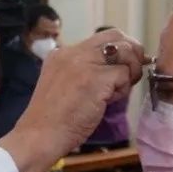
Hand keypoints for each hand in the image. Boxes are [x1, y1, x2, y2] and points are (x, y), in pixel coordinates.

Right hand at [0, 28, 145, 171]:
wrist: (40, 135)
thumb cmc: (53, 120)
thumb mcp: (64, 86)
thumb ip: (86, 73)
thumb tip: (119, 69)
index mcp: (62, 53)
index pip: (101, 38)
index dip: (120, 50)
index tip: (126, 66)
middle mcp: (73, 52)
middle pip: (116, 36)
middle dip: (133, 52)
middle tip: (133, 73)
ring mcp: (83, 63)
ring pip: (124, 51)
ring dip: (130, 71)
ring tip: (118, 91)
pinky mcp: (95, 78)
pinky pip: (124, 74)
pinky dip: (123, 89)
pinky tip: (109, 102)